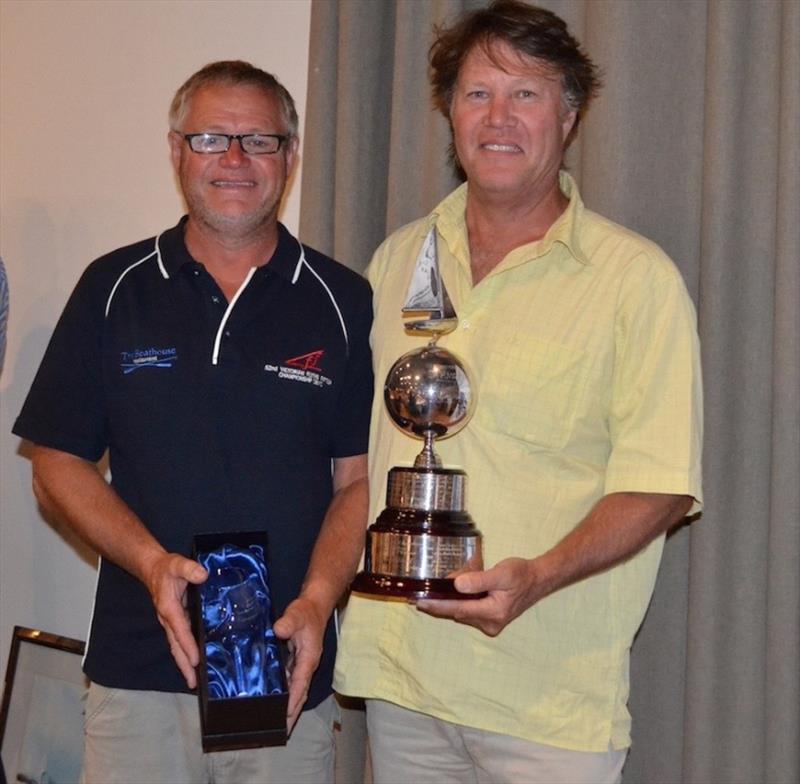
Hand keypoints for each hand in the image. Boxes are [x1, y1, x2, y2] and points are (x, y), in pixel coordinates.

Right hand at [143, 552, 207, 688]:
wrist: (153, 568)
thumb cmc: (166, 568)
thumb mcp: (178, 564)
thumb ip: (189, 569)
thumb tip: (202, 575)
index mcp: (169, 608)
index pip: (180, 630)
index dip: (188, 645)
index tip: (196, 660)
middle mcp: (168, 619)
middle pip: (176, 646)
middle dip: (184, 664)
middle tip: (193, 683)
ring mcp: (170, 622)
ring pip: (176, 646)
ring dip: (184, 662)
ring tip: (193, 680)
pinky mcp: (174, 621)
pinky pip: (179, 640)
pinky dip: (185, 652)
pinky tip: (193, 660)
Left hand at [273, 596, 325, 730]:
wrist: (315, 605)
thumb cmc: (306, 611)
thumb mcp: (296, 614)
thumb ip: (288, 622)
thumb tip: (278, 630)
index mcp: (309, 658)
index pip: (300, 683)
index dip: (293, 700)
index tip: (286, 716)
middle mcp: (307, 664)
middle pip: (301, 693)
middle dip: (293, 712)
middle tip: (284, 731)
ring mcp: (303, 664)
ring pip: (297, 689)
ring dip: (290, 705)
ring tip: (280, 722)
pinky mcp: (297, 661)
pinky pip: (292, 681)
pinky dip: (287, 692)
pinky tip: (277, 699)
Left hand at [416, 557, 541, 636]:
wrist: (537, 580)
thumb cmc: (520, 574)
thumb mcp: (501, 573)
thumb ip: (479, 580)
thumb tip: (456, 585)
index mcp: (493, 612)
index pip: (458, 609)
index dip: (438, 605)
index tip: (420, 602)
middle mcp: (490, 623)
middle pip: (458, 611)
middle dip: (441, 601)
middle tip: (422, 592)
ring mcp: (490, 624)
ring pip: (462, 611)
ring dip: (452, 600)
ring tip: (442, 585)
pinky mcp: (489, 620)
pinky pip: (468, 611)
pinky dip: (460, 601)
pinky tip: (456, 590)